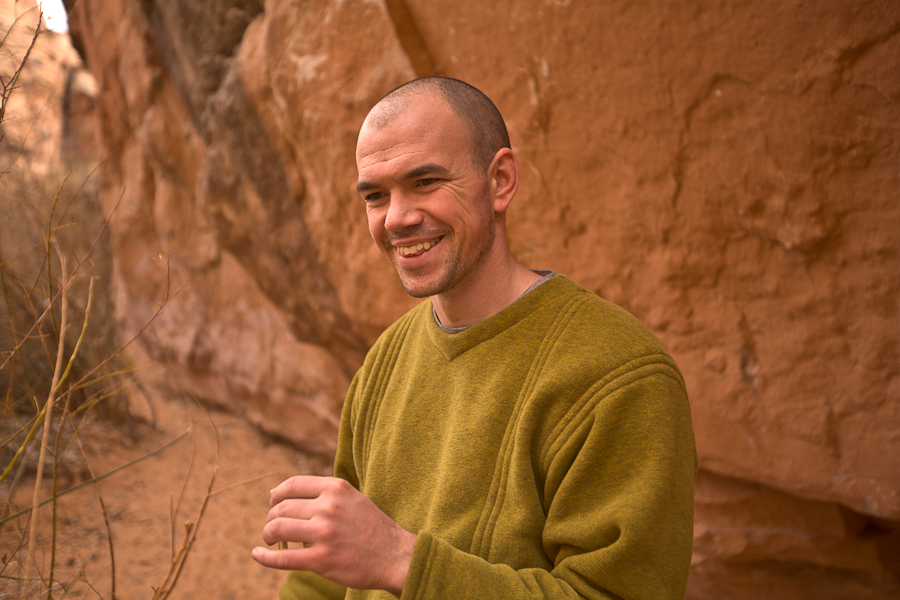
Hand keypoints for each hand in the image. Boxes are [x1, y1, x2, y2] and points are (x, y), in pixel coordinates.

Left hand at [251, 476, 416, 595]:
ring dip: (267, 534)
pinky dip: (264, 557)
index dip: (276, 495)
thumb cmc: (371, 527)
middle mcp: (329, 507)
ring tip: (269, 540)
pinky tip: (257, 555)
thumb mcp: (352, 498)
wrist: (395, 556)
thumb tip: (283, 495)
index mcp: (336, 488)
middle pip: (281, 508)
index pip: (292, 485)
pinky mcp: (322, 559)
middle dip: (270, 518)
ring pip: (278, 528)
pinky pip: (283, 557)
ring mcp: (325, 533)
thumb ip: (324, 494)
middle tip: (272, 528)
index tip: (272, 504)